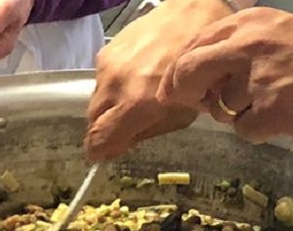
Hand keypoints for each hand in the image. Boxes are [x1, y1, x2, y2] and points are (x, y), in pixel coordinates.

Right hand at [85, 0, 234, 160]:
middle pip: (93, 122)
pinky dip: (113, 85)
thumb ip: (147, 131)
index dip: (100, 152)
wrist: (195, 15)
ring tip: (135, 96)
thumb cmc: (199, 69)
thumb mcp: (183, 113)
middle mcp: (115, 86)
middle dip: (106, 128)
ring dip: (110, 106)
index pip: (98, 140)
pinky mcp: (106, 53)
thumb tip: (121, 144)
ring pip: (96, 100)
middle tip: (126, 126)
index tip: (106, 153)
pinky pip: (101, 80)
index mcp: (137, 104)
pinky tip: (136, 77)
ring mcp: (108, 67)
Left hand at [157, 8, 292, 143]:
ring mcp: (257, 79)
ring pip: (218, 106)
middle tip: (192, 105)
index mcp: (251, 23)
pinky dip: (258, 131)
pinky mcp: (268, 111)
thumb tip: (206, 72)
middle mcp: (249, 45)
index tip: (174, 86)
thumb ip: (243, 47)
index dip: (179, 70)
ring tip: (272, 104)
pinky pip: (243, 131)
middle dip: (182, 92)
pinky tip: (284, 119)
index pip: (194, 43)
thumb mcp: (286, 33)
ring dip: (236, 114)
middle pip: (189, 71)